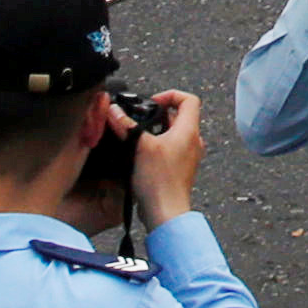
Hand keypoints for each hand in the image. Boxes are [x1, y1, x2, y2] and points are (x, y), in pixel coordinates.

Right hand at [126, 91, 206, 227]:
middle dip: (159, 116)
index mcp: (189, 130)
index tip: (153, 102)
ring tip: (139, 139)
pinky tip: (141, 157)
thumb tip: (114, 112)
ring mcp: (188, 157)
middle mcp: (193, 141)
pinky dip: (158, 148)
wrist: (166, 212)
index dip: (171, 95)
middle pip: (180, 117)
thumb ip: (127, 126)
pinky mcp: (180, 170)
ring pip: (174, 135)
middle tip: (142, 121)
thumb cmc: (160, 182)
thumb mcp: (140, 147)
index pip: (189, 99)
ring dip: (157, 133)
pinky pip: (171, 151)